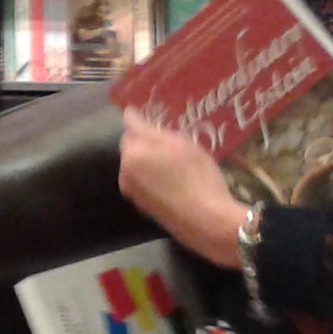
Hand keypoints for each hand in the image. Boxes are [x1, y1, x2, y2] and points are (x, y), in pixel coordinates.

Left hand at [119, 108, 248, 268]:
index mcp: (133, 152)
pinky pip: (143, 182)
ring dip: (148, 159)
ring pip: (136, 165)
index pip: (130, 126)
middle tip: (169, 139)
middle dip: (145, 141)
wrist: (207, 221)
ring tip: (173, 160)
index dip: (139, 117)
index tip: (147, 112)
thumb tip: (130, 115)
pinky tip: (173, 179)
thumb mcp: (181, 144)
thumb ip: (151, 129)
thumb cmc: (197, 177)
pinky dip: (153, 176)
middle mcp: (125, 171)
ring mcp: (132, 191)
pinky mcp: (142, 207)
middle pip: (132, 146)